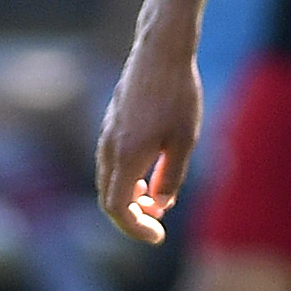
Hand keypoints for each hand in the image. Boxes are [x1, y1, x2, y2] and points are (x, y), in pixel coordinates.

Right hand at [94, 38, 201, 244]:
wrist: (160, 54)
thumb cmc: (178, 95)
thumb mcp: (184, 140)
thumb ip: (171, 177)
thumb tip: (159, 205)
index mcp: (125, 157)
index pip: (117, 209)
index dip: (135, 228)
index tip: (158, 236)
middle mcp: (108, 149)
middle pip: (109, 198)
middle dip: (131, 216)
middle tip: (158, 224)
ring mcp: (106, 135)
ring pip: (108, 180)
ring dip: (128, 196)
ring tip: (156, 199)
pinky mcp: (111, 124)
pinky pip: (111, 162)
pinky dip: (125, 177)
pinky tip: (149, 173)